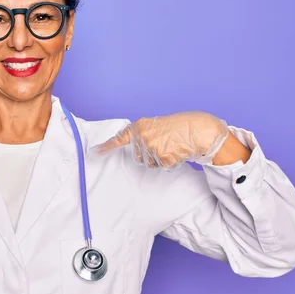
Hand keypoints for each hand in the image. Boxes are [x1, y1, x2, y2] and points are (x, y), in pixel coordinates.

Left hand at [93, 112, 228, 168]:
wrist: (200, 130)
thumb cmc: (180, 126)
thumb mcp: (157, 126)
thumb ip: (144, 134)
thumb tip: (136, 149)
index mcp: (140, 126)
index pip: (120, 138)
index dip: (106, 147)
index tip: (94, 152)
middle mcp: (142, 136)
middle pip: (138, 157)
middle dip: (149, 155)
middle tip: (164, 144)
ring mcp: (152, 148)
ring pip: (149, 164)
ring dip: (160, 159)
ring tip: (172, 146)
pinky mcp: (162, 158)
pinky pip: (162, 167)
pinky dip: (170, 163)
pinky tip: (177, 152)